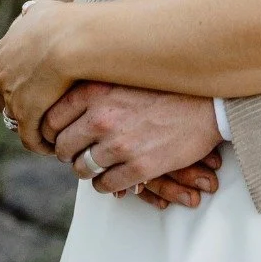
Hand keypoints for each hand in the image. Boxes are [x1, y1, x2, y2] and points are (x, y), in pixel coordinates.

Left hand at [0, 0, 75, 154]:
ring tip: (47, 133)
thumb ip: (34, 13)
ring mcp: (12, 95)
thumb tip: (31, 11)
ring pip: (16, 119)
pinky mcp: (26, 113)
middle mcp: (1, 74)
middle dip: (17, 106)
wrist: (72, 39)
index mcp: (3, 51)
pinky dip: (39, 143)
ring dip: (30, 126)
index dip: (7, 83)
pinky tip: (51, 148)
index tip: (22, 88)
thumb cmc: (66, 21)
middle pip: (3, 98)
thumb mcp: (43, 10)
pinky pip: (29, 136)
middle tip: (37, 111)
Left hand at [40, 81, 223, 203]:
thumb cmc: (167, 86)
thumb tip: (59, 103)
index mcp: (95, 90)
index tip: (58, 136)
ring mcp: (120, 144)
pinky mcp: (139, 166)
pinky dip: (107, 184)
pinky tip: (116, 175)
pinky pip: (105, 186)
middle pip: (63, 147)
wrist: (210, 103)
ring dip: (88, 169)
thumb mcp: (124, 75)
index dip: (51, 132)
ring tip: (100, 163)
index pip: (50, 119)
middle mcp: (102, 117)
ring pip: (82, 169)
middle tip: (80, 151)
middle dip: (69, 152)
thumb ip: (92, 88)